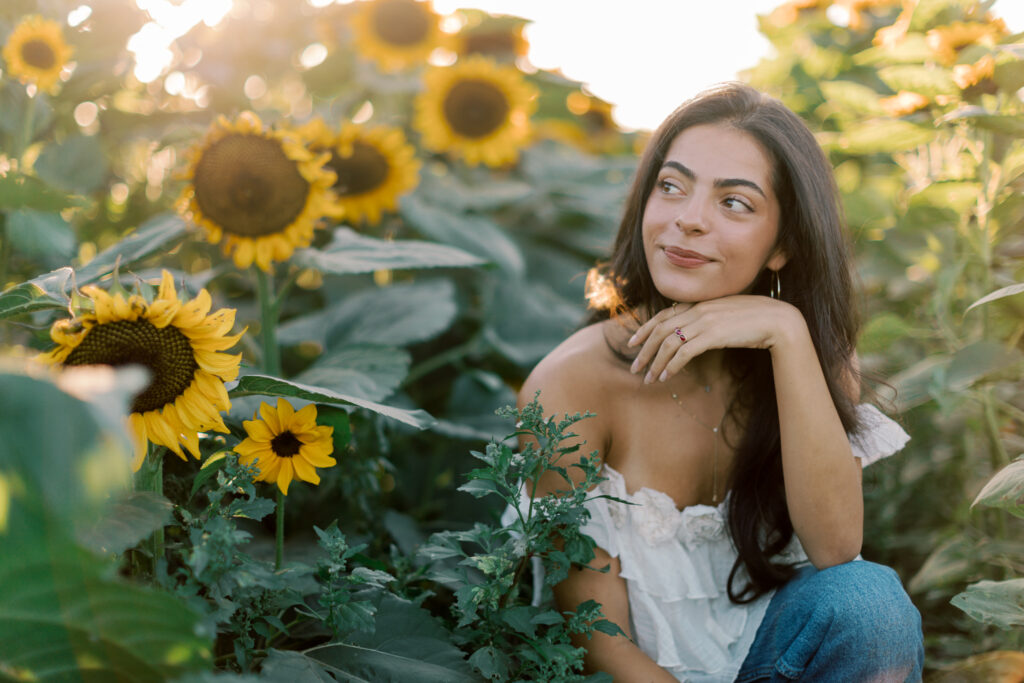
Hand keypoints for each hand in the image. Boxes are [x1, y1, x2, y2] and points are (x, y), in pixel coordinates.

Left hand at [626, 295, 803, 382]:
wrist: (778, 320)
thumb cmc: (755, 320)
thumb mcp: (725, 316)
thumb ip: (707, 320)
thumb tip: (693, 335)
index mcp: (700, 304)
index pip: (663, 315)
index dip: (644, 329)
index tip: (632, 343)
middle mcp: (699, 310)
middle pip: (660, 330)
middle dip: (644, 350)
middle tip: (634, 368)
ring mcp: (705, 321)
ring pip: (669, 342)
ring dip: (655, 363)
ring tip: (649, 379)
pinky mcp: (713, 335)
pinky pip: (684, 352)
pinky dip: (671, 365)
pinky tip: (666, 377)